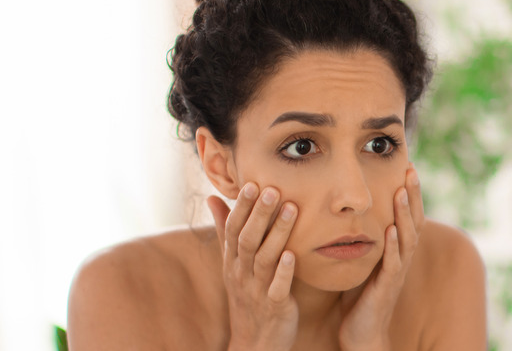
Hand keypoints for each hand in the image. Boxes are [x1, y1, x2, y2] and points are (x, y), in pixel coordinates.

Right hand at [208, 183, 298, 350]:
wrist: (254, 343)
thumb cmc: (246, 295)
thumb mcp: (232, 263)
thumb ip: (224, 230)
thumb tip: (212, 197)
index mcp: (232, 261)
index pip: (233, 229)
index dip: (242, 207)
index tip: (252, 183)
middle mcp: (241, 274)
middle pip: (247, 240)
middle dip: (259, 214)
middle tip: (272, 189)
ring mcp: (257, 290)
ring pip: (264, 258)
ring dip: (277, 233)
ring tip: (291, 209)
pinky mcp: (275, 307)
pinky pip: (278, 288)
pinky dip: (284, 271)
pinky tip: (293, 254)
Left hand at [338, 164, 424, 350]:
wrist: (362, 333)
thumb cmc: (360, 297)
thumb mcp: (363, 261)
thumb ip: (364, 239)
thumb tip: (348, 211)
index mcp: (396, 250)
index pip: (407, 215)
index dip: (409, 192)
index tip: (407, 166)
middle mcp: (401, 258)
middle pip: (414, 220)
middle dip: (413, 195)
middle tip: (410, 169)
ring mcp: (396, 273)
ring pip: (406, 238)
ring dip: (404, 214)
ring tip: (401, 191)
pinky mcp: (386, 288)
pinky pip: (393, 264)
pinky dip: (393, 246)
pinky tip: (390, 229)